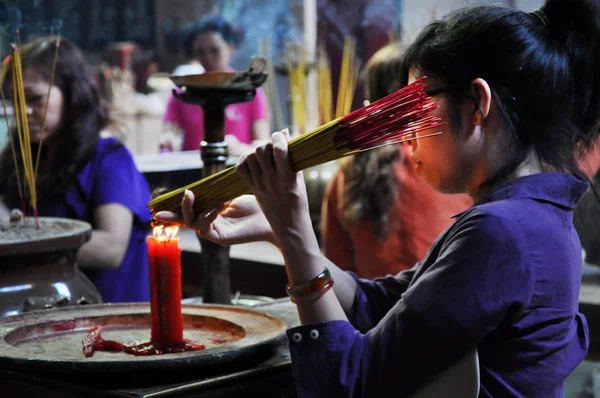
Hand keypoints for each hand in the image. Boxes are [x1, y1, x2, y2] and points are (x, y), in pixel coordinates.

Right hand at [154, 191, 275, 245]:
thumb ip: (215, 191)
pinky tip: (217, 206)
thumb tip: (199, 183)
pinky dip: (207, 216)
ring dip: (196, 209)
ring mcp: (215, 232)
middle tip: (185, 194)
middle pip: (185, 220)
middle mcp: (210, 224)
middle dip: (177, 211)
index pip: (187, 211)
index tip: (157, 204)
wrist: (275, 213)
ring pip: (194, 224)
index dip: (173, 207)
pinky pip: (206, 230)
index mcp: (210, 213)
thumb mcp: (231, 193)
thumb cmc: (256, 203)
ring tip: (203, 196)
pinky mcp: (222, 239)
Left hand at [236, 130, 317, 251]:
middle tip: (272, 146)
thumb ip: (292, 157)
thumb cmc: (299, 202)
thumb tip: (284, 132)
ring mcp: (259, 185)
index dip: (278, 138)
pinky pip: (241, 168)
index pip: (279, 150)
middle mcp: (271, 181)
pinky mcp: (253, 189)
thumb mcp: (300, 180)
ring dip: (257, 151)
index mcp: (287, 179)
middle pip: (260, 151)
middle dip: (266, 143)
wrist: (289, 225)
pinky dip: (245, 160)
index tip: (281, 136)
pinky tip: (253, 160)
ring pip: (250, 157)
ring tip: (265, 153)